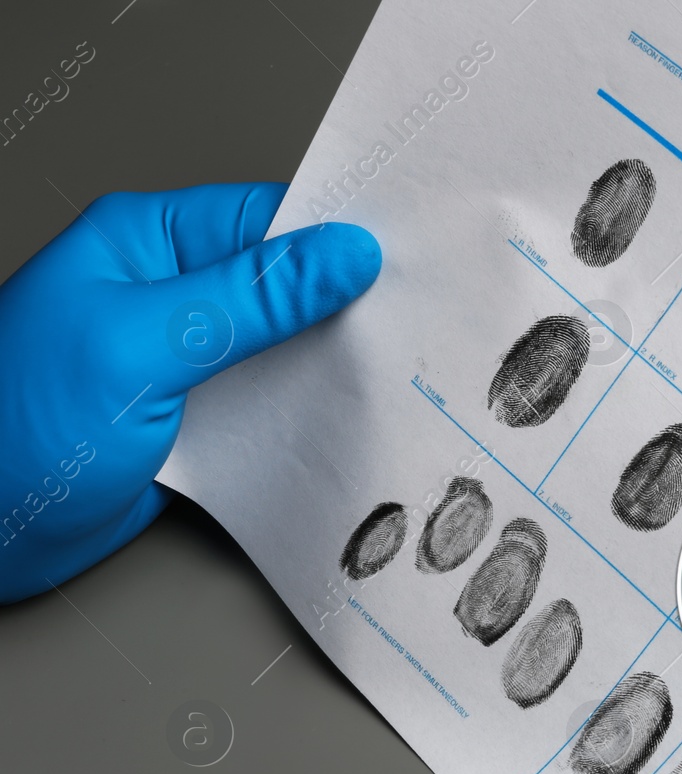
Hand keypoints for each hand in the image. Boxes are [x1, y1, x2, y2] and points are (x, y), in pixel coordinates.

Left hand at [0, 182, 380, 601]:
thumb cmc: (15, 427)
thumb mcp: (144, 345)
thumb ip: (251, 300)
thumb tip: (344, 254)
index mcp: (146, 245)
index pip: (267, 220)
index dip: (339, 238)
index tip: (409, 260)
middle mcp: (170, 296)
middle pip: (286, 285)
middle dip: (350, 306)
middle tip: (422, 322)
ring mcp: (185, 361)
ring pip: (287, 349)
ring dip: (335, 366)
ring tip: (401, 373)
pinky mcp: (197, 422)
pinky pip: (271, 405)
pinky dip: (310, 416)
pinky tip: (349, 422)